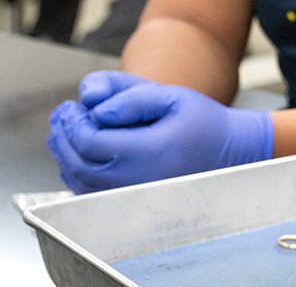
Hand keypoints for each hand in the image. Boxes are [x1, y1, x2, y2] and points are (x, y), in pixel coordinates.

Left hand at [47, 70, 272, 193]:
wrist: (229, 152)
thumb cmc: (203, 122)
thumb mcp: (173, 96)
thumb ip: (132, 96)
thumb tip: (95, 109)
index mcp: (152, 151)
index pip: (92, 142)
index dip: (73, 123)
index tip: (71, 106)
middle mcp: (141, 180)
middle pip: (81, 165)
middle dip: (63, 138)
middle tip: (62, 115)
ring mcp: (137, 197)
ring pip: (82, 183)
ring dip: (65, 156)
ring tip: (65, 131)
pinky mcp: (134, 204)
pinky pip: (92, 193)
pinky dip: (77, 173)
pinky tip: (79, 152)